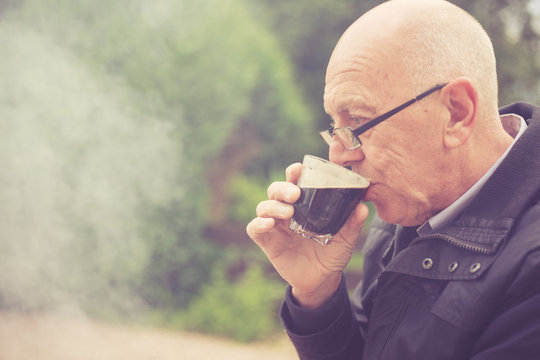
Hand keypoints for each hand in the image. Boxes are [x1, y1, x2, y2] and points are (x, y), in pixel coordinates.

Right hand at [246, 162, 369, 308]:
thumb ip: (353, 222)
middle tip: (295, 194)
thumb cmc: (332, 252)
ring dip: (273, 206)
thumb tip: (363, 207)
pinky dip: (258, 224)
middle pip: (275, 190)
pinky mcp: (268, 242)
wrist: (323, 279)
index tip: (299, 169)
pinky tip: (269, 225)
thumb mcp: (346, 237)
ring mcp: (276, 226)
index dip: (294, 172)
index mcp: (304, 204)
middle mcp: (287, 211)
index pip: (295, 181)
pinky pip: (254, 229)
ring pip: (264, 206)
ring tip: (288, 212)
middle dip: (282, 188)